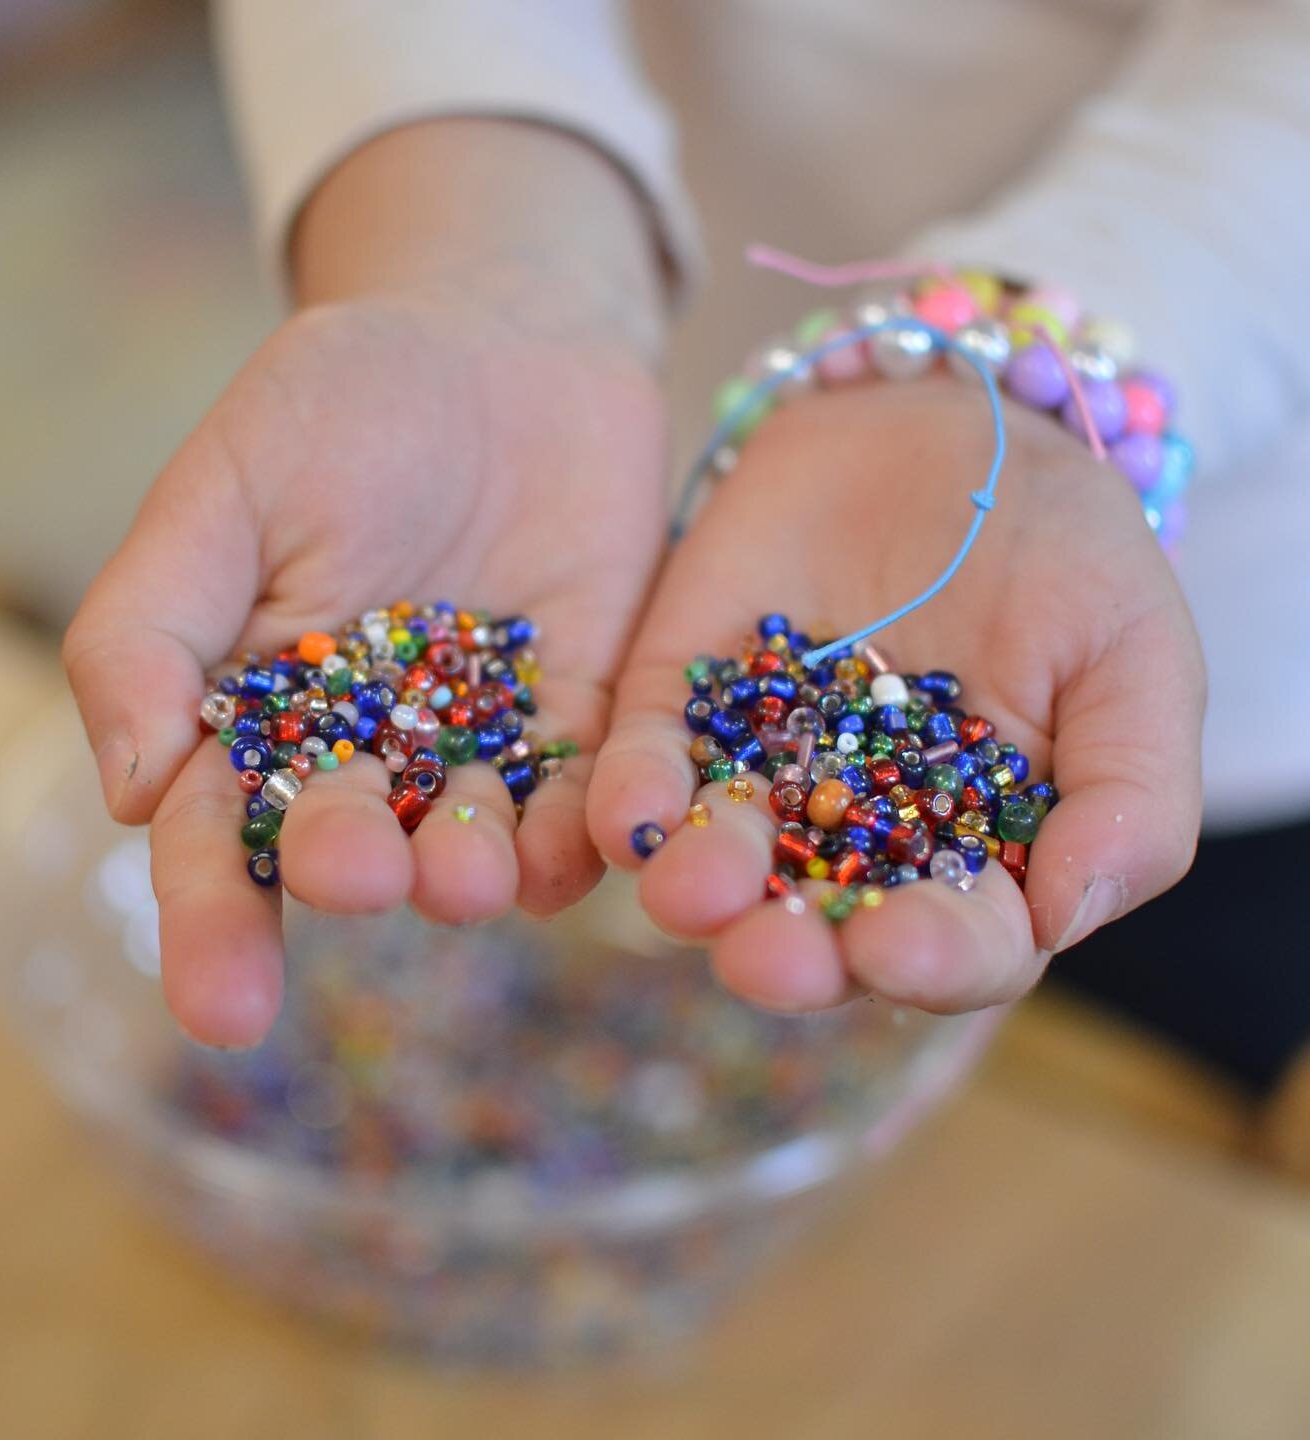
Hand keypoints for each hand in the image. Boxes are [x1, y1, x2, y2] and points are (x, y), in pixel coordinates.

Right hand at [63, 123, 666, 1046]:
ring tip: (469, 872)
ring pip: (475, 834)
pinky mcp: (589, 713)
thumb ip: (152, 630)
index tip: (221, 1012)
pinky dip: (588, 826)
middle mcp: (373, 750)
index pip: (225, 835)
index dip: (218, 924)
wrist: (502, 337)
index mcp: (264, 713)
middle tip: (360, 871)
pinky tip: (585, 850)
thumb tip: (128, 793)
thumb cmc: (339, 405)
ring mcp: (483, 739)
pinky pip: (590, 788)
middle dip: (352, 868)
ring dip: (473, 867)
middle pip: (352, 843)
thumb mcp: (221, 491)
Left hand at [587, 376, 1204, 1013]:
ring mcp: (765, 773)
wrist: (959, 431)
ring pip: (723, 856)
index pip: (957, 941)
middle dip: (791, 953)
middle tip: (766, 959)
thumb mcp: (1136, 660)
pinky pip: (650, 758)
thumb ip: (1128, 796)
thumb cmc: (1071, 559)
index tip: (900, 949)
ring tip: (691, 892)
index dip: (933, 959)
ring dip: (700, 885)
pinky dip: (633, 792)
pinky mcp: (688, 702)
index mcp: (974, 857)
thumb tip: (1067, 915)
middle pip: (820, 925)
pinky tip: (628, 816)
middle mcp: (857, 839)